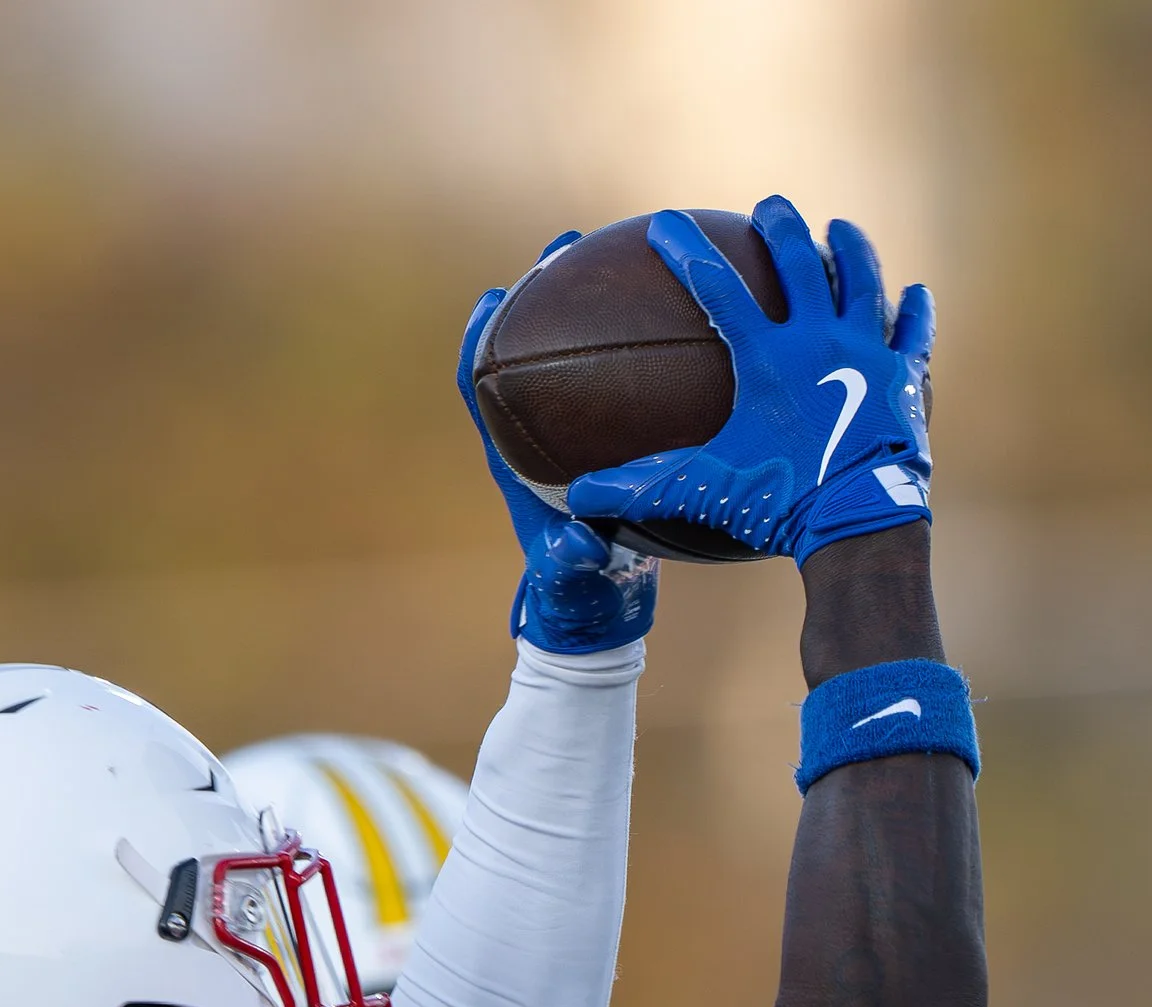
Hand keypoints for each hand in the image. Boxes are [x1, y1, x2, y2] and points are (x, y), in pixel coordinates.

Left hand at [458, 241, 658, 655]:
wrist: (599, 614)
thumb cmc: (578, 597)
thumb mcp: (575, 581)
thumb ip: (571, 564)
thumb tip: (579, 543)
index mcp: (514, 462)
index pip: (479, 389)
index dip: (477, 342)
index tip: (493, 297)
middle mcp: (535, 440)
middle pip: (524, 350)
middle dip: (540, 295)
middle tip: (563, 248)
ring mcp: (570, 439)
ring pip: (571, 356)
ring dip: (584, 306)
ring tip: (609, 257)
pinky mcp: (604, 446)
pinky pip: (615, 384)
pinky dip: (634, 349)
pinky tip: (675, 321)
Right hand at [567, 197, 933, 564]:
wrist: (858, 525)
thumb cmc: (778, 507)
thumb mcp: (703, 492)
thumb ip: (639, 488)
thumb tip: (577, 496)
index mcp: (767, 358)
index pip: (715, 288)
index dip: (684, 250)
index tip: (664, 221)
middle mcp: (819, 339)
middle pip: (798, 261)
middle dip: (780, 227)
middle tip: (769, 208)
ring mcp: (868, 353)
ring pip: (861, 281)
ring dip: (850, 250)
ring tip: (840, 231)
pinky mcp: (905, 378)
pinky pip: (912, 332)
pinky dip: (913, 312)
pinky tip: (915, 293)